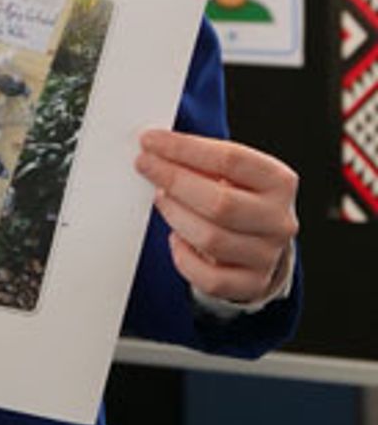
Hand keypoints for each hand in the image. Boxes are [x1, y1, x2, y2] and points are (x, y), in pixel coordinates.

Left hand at [136, 129, 298, 305]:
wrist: (260, 239)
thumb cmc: (238, 195)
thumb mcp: (231, 171)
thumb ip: (202, 158)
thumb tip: (156, 147)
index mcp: (279, 181)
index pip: (231, 159)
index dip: (185, 148)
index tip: (150, 141)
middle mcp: (279, 219)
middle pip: (220, 202)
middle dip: (174, 180)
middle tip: (145, 166)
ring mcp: (267, 255)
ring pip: (211, 240)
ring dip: (176, 216)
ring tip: (161, 199)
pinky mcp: (252, 284)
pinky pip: (210, 278)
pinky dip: (184, 258)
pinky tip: (176, 238)